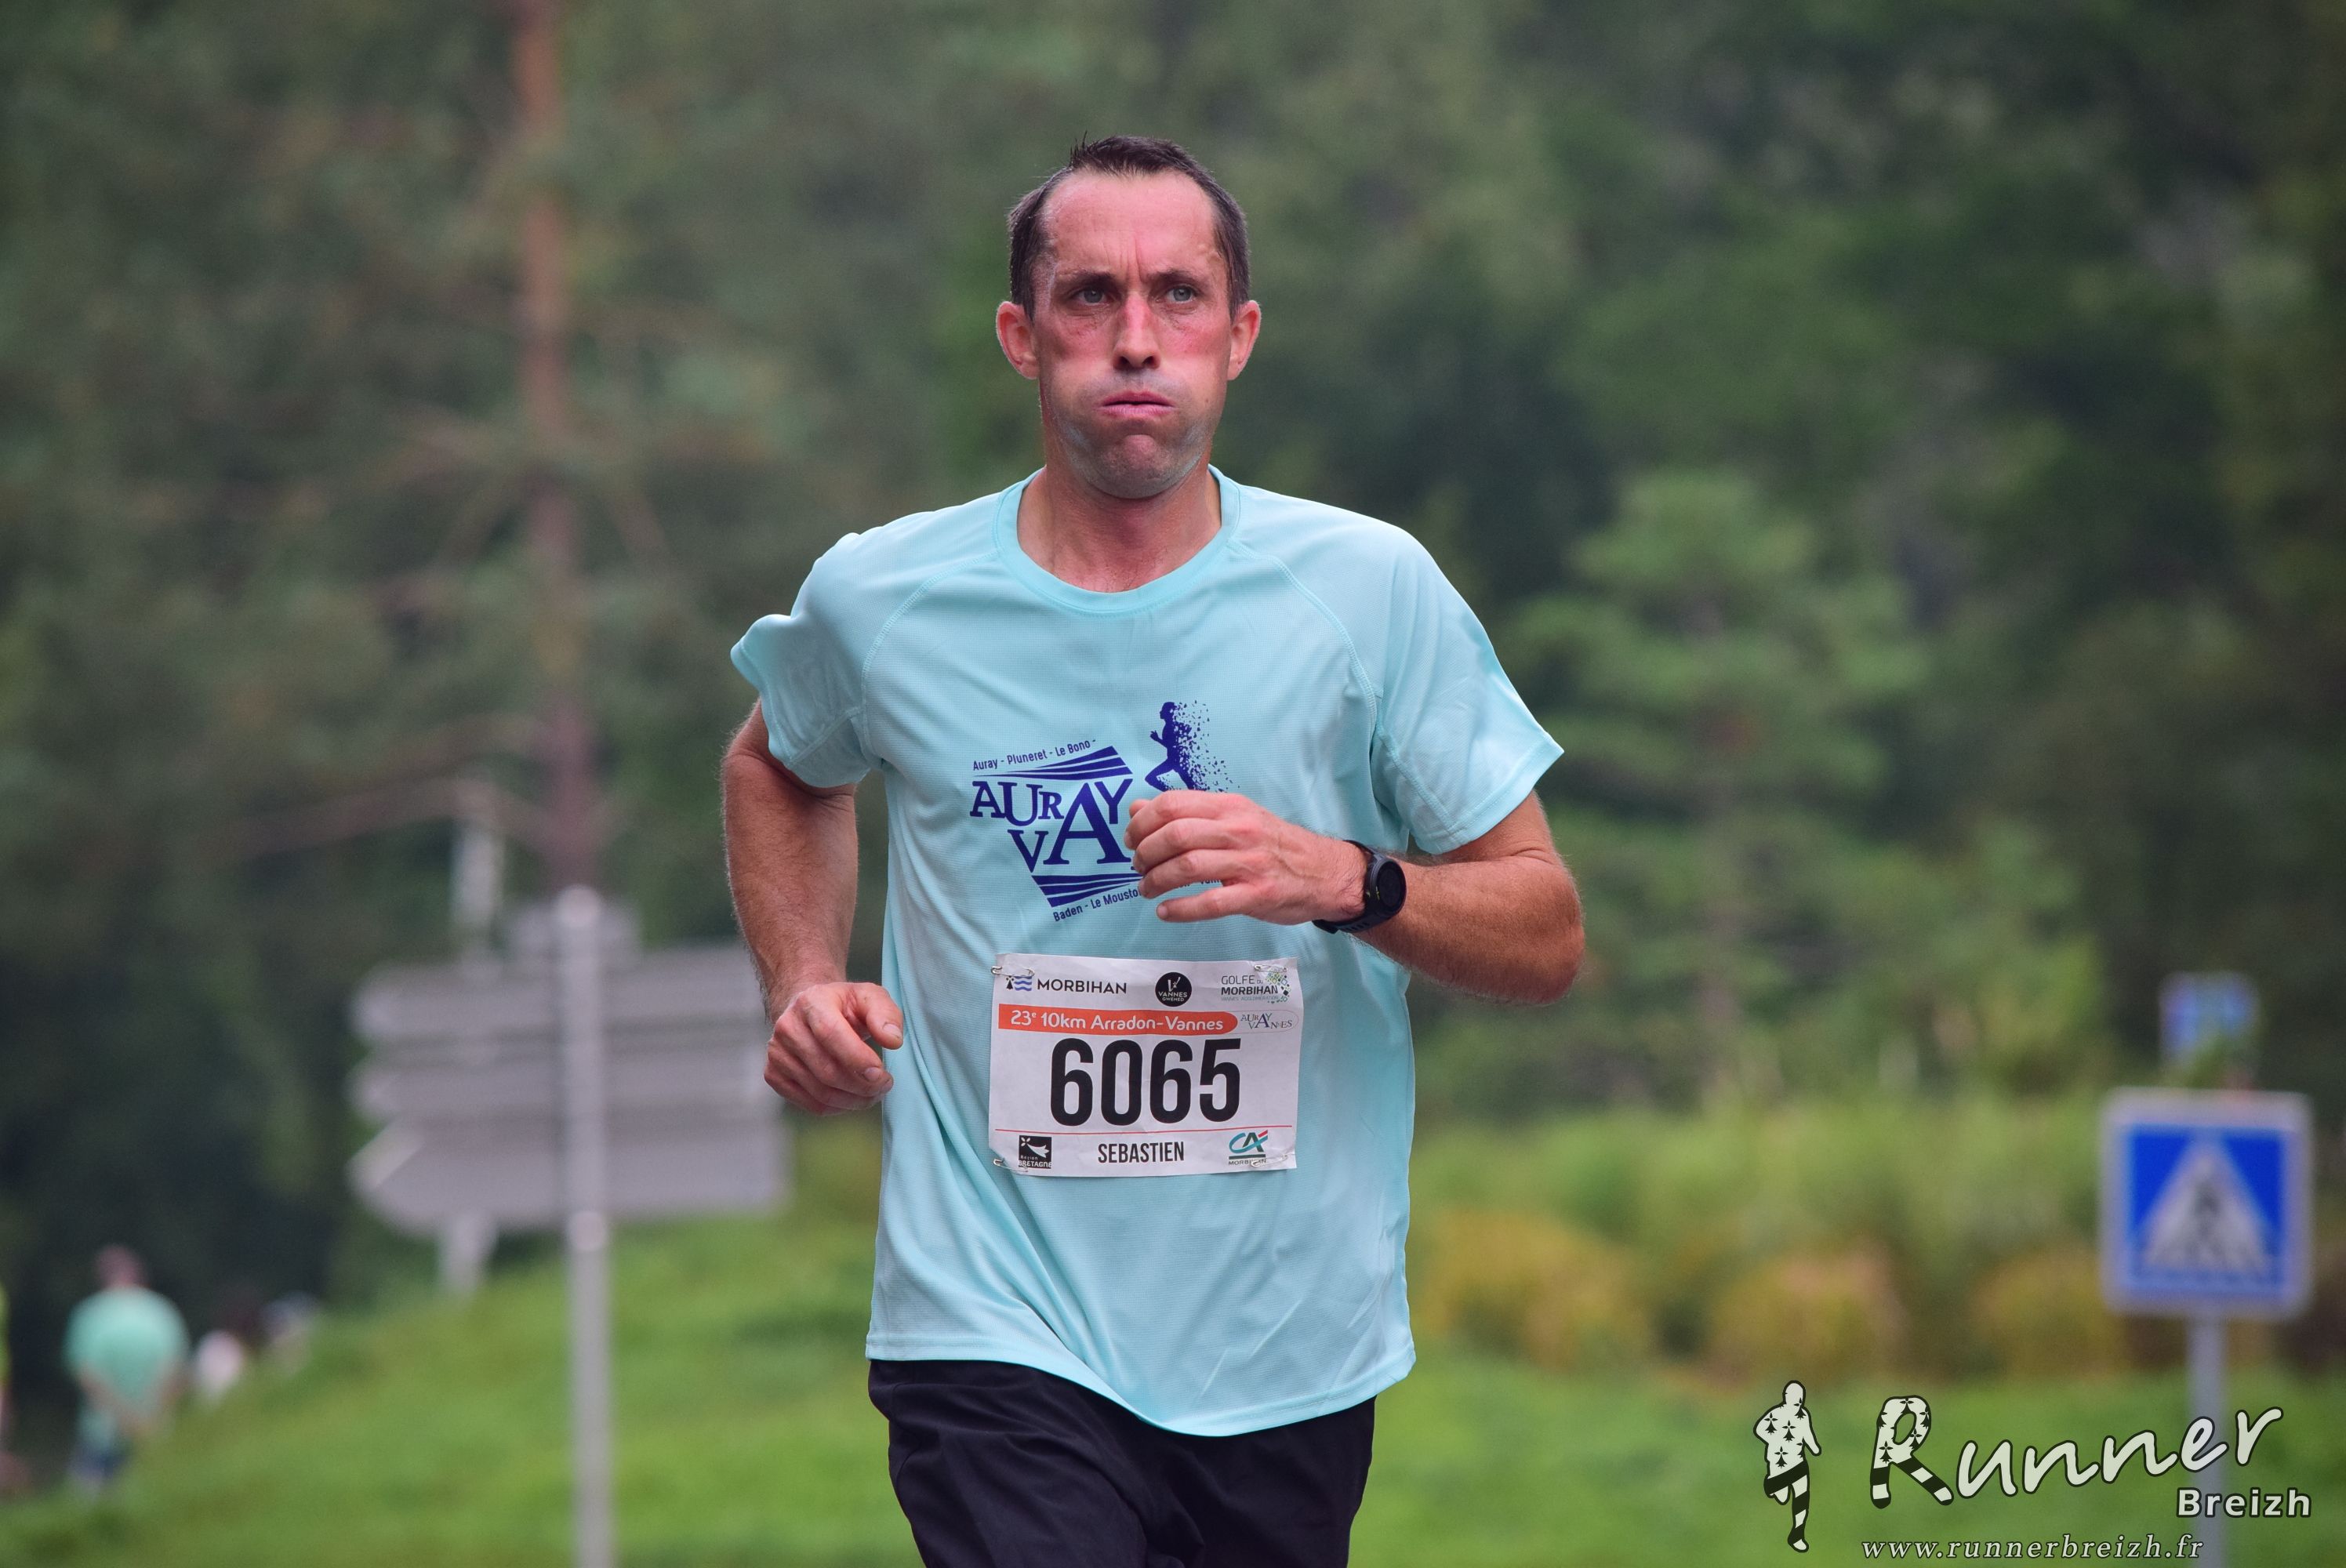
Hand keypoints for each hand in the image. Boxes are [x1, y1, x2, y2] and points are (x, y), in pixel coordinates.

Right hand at [763, 980, 903, 1114]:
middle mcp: (787, 1026)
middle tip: (884, 1084)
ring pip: (820, 1091)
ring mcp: (777, 1053)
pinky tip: (851, 1097)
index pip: (831, 1034)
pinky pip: (809, 1103)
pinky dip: (836, 1107)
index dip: (857, 1059)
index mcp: (812, 1002)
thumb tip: (893, 1041)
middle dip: (862, 1085)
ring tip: (873, 1092)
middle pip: (827, 1070)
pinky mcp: (773, 1074)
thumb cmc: (844, 1006)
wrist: (809, 1011)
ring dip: (853, 1100)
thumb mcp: (869, 997)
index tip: (881, 1073)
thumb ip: (886, 1015)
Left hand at [1124, 789, 1365, 924]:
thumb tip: (1137, 808)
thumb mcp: (1235, 818)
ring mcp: (1249, 863)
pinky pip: (1210, 903)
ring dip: (1157, 881)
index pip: (1173, 804)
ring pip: (1188, 867)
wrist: (1326, 872)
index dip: (1143, 822)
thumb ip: (1188, 814)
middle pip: (1175, 834)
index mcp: (1230, 807)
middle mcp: (1239, 830)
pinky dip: (1180, 909)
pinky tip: (1166, 912)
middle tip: (1139, 867)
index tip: (1131, 839)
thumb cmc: (1274, 846)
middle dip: (1146, 853)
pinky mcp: (1257, 895)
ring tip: (1147, 889)